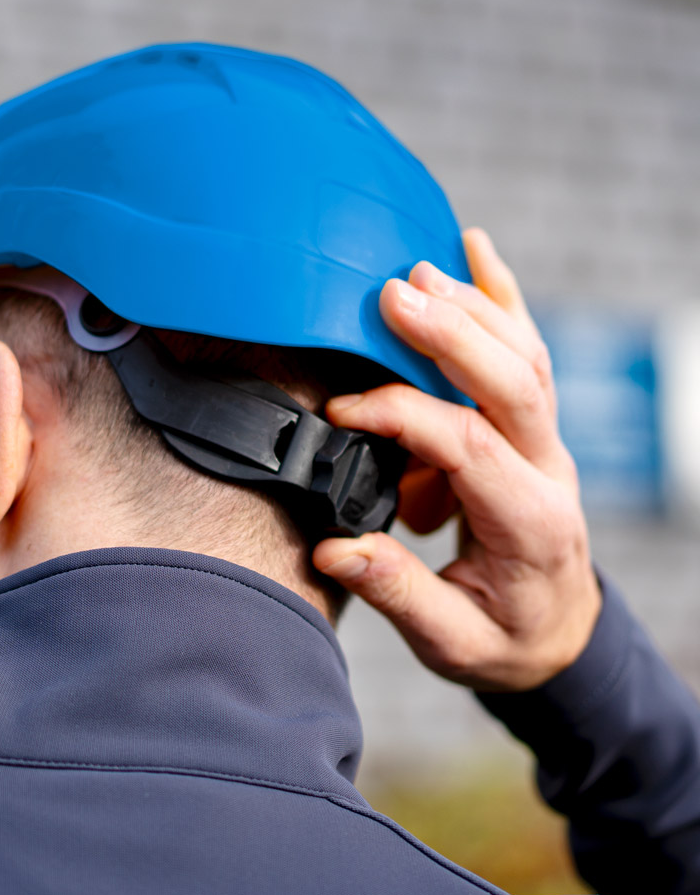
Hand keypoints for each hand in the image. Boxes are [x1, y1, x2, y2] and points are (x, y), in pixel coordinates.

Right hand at [313, 229, 600, 691]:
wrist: (559, 633)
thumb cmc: (505, 638)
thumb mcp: (452, 641)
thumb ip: (397, 591)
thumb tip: (335, 547)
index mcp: (528, 523)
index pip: (467, 447)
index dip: (401, 417)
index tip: (342, 413)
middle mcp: (548, 471)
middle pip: (512, 384)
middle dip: (450, 336)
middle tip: (391, 297)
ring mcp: (546, 443)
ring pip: (523, 357)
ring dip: (472, 308)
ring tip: (416, 274)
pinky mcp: (531, 428)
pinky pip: (525, 352)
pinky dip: (503, 298)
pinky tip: (477, 254)